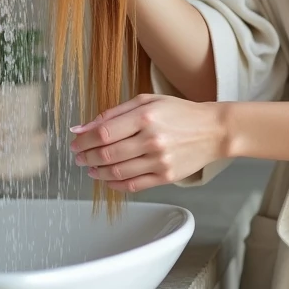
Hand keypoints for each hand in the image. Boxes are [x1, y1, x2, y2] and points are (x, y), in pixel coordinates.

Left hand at [69, 94, 226, 191]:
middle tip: (79, 157)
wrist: (213, 130)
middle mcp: (152, 139)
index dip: (83, 140)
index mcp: (146, 116)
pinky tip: (107, 178)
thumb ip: (113, 114)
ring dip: (97, 172)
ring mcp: (160, 161)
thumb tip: (81, 129)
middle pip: (107, 154)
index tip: (75, 143)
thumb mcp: (147, 101)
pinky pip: (132, 186)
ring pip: (117, 172)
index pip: (103, 132)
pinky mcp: (166, 177)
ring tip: (91, 168)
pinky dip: (114, 184)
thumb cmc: (180, 112)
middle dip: (86, 157)